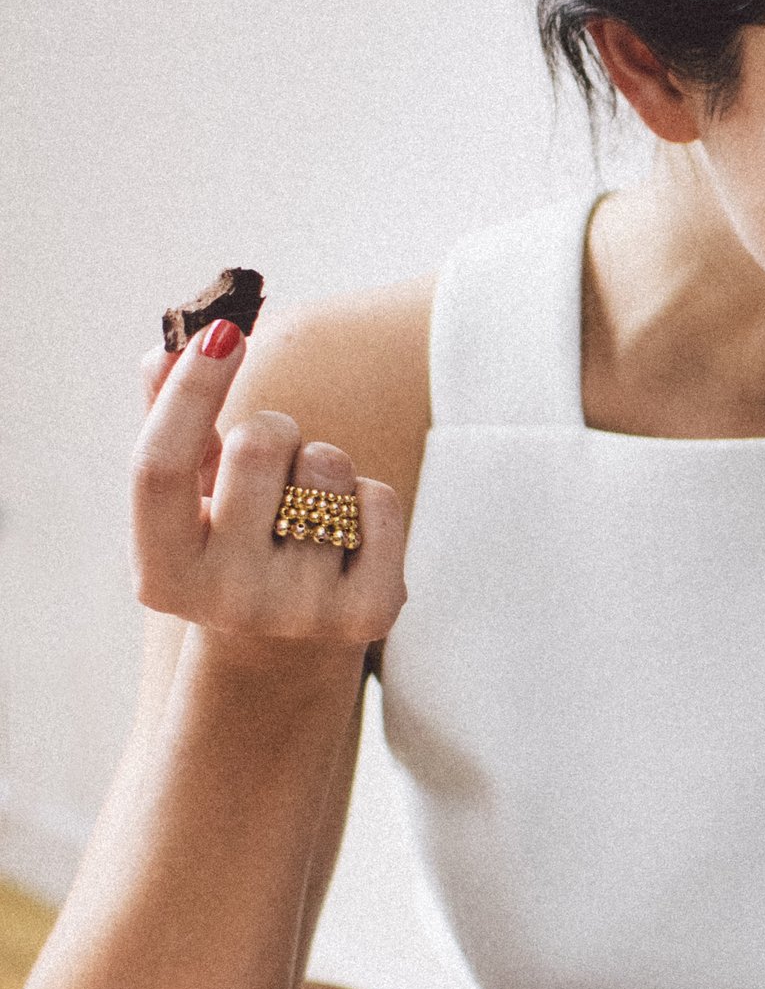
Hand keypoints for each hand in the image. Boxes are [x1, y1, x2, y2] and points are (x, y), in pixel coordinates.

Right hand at [131, 322, 406, 646]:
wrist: (284, 655)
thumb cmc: (225, 552)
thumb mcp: (184, 504)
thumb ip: (168, 425)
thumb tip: (164, 347)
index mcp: (160, 574)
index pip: (160, 465)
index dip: (190, 390)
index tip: (224, 333)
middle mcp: (224, 600)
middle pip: (258, 444)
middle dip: (274, 426)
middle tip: (274, 458)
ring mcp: (299, 612)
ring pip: (328, 463)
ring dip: (323, 463)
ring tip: (308, 508)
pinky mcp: (368, 614)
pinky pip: (380, 499)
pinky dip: (369, 498)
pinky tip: (348, 538)